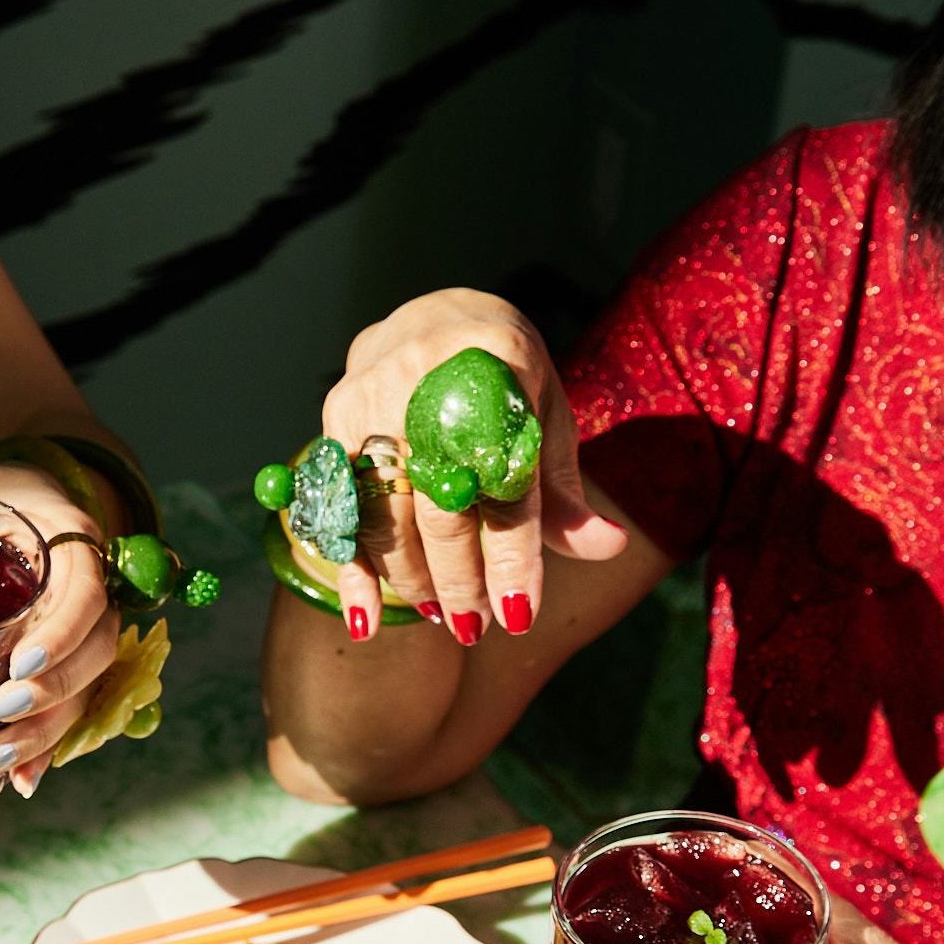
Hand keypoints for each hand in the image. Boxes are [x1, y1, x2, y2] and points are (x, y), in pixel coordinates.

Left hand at [0, 465, 119, 798]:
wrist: (32, 496)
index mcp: (69, 541)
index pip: (87, 596)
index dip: (61, 636)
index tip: (19, 664)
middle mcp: (91, 590)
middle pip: (97, 652)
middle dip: (53, 694)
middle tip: (0, 715)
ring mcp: (85, 630)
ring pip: (88, 689)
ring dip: (46, 732)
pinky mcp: (71, 661)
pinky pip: (72, 709)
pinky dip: (47, 749)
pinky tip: (19, 783)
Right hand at [324, 289, 623, 645]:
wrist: (438, 317)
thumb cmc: (502, 378)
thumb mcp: (544, 417)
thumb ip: (563, 490)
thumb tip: (607, 548)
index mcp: (498, 363)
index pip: (506, 481)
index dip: (513, 555)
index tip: (520, 614)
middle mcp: (426, 375)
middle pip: (440, 505)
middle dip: (460, 579)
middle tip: (477, 627)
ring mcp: (372, 396)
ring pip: (387, 514)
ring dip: (414, 579)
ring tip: (443, 616)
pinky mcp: (336, 418)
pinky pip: (340, 508)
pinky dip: (352, 570)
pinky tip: (366, 619)